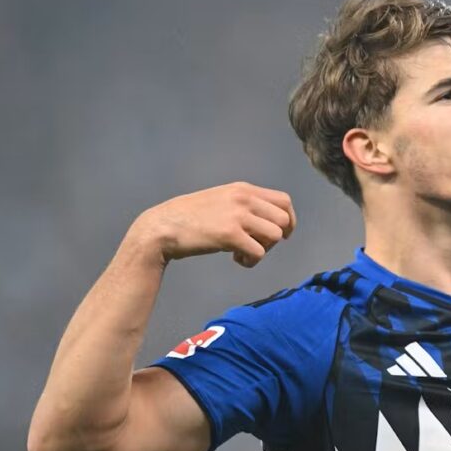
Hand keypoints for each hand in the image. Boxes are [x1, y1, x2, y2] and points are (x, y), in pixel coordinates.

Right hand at [130, 182, 295, 267]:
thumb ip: (244, 204)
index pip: (284, 201)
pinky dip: (251, 261)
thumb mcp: (221, 200)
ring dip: (263, 250)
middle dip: (275, 238)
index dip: (289, 220)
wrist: (162, 227)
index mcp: (243, 189)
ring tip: (243, 252)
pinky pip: (259, 252)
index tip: (282, 234)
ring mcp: (238, 215)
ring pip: (275, 236)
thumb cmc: (191, 218)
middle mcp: (244, 198)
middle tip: (256, 245)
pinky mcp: (230, 235)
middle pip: (284, 220)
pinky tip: (235, 259)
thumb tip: (267, 220)